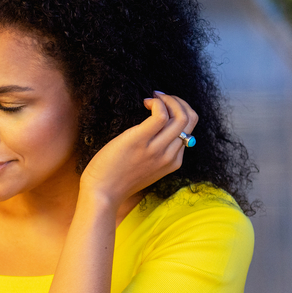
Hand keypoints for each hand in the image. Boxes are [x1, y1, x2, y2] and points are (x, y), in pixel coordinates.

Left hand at [79, 92, 197, 205]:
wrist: (101, 194)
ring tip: (152, 98)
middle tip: (161, 98)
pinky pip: (160, 115)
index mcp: (173, 163)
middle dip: (179, 102)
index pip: (189, 131)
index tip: (163, 108)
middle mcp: (169, 156)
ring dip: (169, 99)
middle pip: (190, 121)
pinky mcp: (139, 141)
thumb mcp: (145, 169)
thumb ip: (156, 154)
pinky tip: (145, 102)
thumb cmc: (117, 180)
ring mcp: (156, 149)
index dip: (179, 114)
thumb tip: (156, 131)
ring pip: (181, 117)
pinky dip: (157, 103)